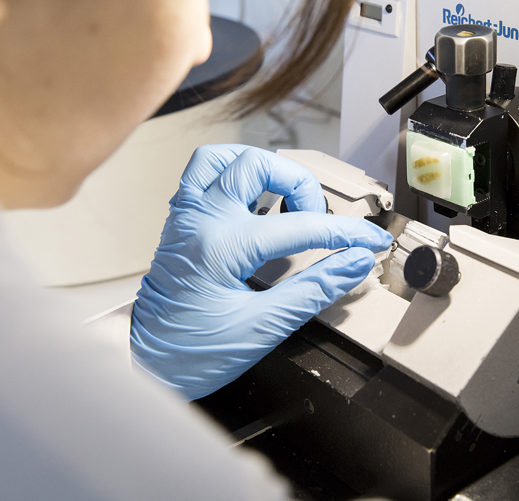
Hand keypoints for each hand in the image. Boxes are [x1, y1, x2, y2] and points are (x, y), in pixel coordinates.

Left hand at [130, 144, 392, 399]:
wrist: (142, 367)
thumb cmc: (191, 354)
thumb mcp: (263, 329)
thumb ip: (314, 290)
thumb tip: (355, 263)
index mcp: (221, 247)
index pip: (301, 226)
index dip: (346, 233)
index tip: (370, 242)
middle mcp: (200, 221)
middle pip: (259, 165)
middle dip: (301, 186)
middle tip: (318, 220)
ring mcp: (186, 218)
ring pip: (224, 157)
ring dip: (263, 169)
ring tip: (286, 198)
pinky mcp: (181, 223)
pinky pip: (203, 175)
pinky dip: (234, 175)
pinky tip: (255, 201)